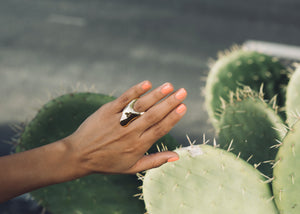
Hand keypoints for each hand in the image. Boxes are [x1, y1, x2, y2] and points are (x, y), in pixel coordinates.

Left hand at [64, 80, 186, 175]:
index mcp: (138, 146)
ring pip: (140, 106)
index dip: (172, 118)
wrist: (78, 155)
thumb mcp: (132, 168)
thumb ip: (155, 161)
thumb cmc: (108, 162)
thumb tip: (177, 156)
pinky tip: (146, 84)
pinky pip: (123, 99)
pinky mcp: (107, 111)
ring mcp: (118, 121)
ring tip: (169, 86)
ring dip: (156, 95)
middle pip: (153, 115)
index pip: (159, 129)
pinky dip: (134, 91)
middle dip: (170, 103)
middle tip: (183, 92)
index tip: (183, 107)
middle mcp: (130, 133)